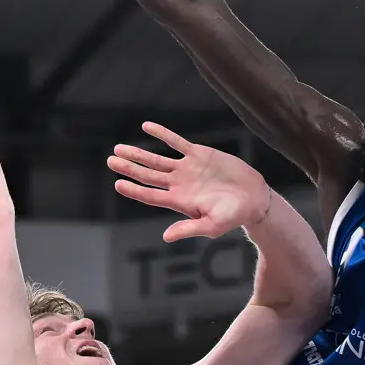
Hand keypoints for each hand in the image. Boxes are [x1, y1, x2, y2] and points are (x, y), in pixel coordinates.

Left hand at [109, 123, 276, 241]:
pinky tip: (146, 127)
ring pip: (157, 159)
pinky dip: (162, 134)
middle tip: (111, 161)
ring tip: (119, 148)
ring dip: (138, 154)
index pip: (150, 195)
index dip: (134, 190)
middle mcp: (179, 184)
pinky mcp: (198, 154)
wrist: (253, 197)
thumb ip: (189, 229)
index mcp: (179, 202)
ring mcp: (187, 169)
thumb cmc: (234, 216)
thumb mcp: (212, 226)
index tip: (118, 184)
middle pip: (148, 176)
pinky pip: (176, 142)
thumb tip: (166, 237)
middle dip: (129, 168)